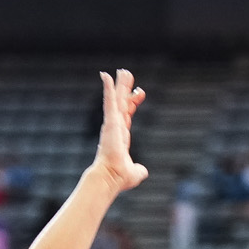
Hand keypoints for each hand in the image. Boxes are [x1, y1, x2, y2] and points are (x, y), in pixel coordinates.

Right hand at [92, 70, 147, 192]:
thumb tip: (142, 171)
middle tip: (127, 74)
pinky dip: (107, 89)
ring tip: (123, 71)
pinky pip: (108, 102)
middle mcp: (115, 128)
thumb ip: (139, 170)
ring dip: (119, 84)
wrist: (111, 177)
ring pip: (116, 99)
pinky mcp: (109, 122)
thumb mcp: (135, 173)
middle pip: (121, 103)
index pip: (127, 114)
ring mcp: (111, 124)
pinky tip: (106, 75)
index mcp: (120, 136)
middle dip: (125, 89)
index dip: (133, 102)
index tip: (140, 92)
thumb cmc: (120, 177)